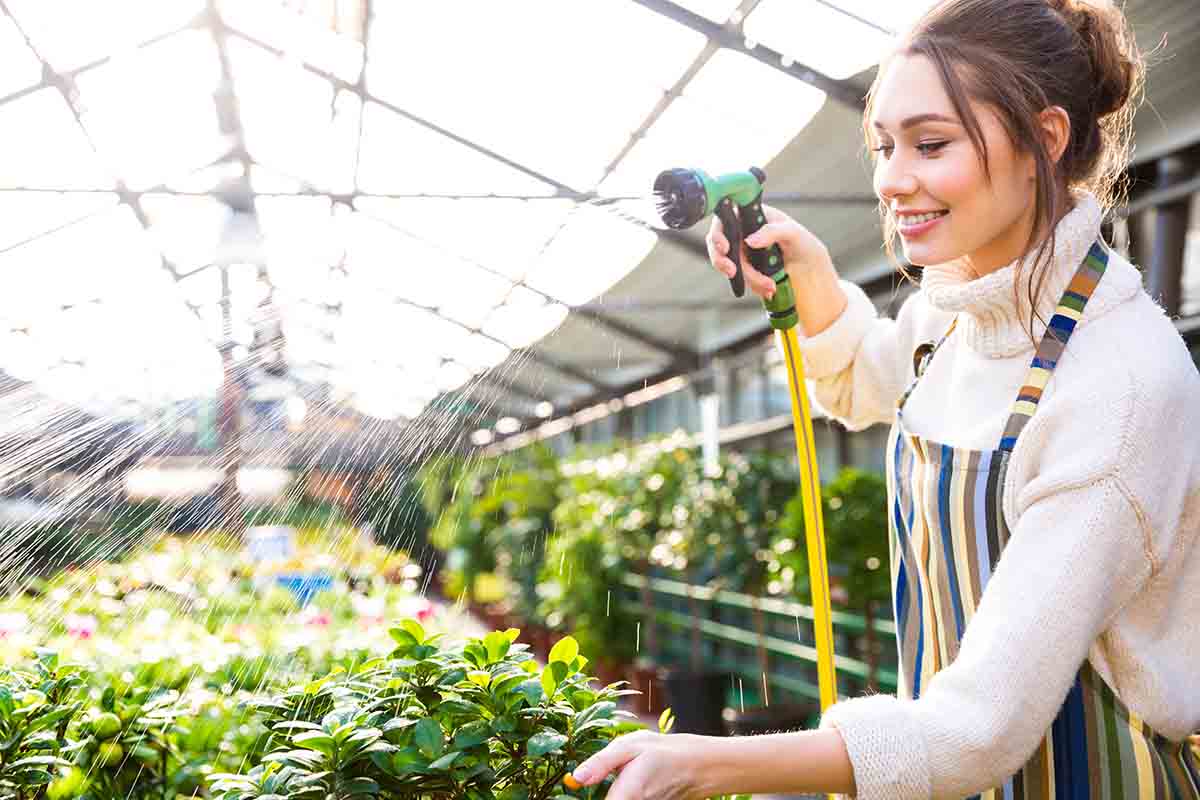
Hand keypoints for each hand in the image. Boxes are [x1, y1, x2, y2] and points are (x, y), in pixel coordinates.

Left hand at [568, 730, 708, 799]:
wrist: (697, 766)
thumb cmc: (663, 752)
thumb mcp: (629, 746)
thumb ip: (601, 763)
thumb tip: (575, 778)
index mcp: (626, 796)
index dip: (581, 797)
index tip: (576, 788)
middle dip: (597, 792)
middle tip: (590, 780)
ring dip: (611, 793)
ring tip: (618, 777)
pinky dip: (621, 795)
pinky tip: (626, 784)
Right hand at [705, 204, 833, 299]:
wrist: (810, 266)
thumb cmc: (802, 241)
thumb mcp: (792, 232)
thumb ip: (771, 232)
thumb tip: (750, 241)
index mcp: (750, 215)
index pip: (724, 220)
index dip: (718, 234)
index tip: (725, 248)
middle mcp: (742, 232)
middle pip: (718, 245)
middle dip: (722, 261)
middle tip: (732, 272)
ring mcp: (742, 251)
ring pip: (729, 265)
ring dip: (747, 278)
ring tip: (769, 286)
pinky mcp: (745, 268)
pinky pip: (740, 278)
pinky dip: (752, 285)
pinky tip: (768, 288)